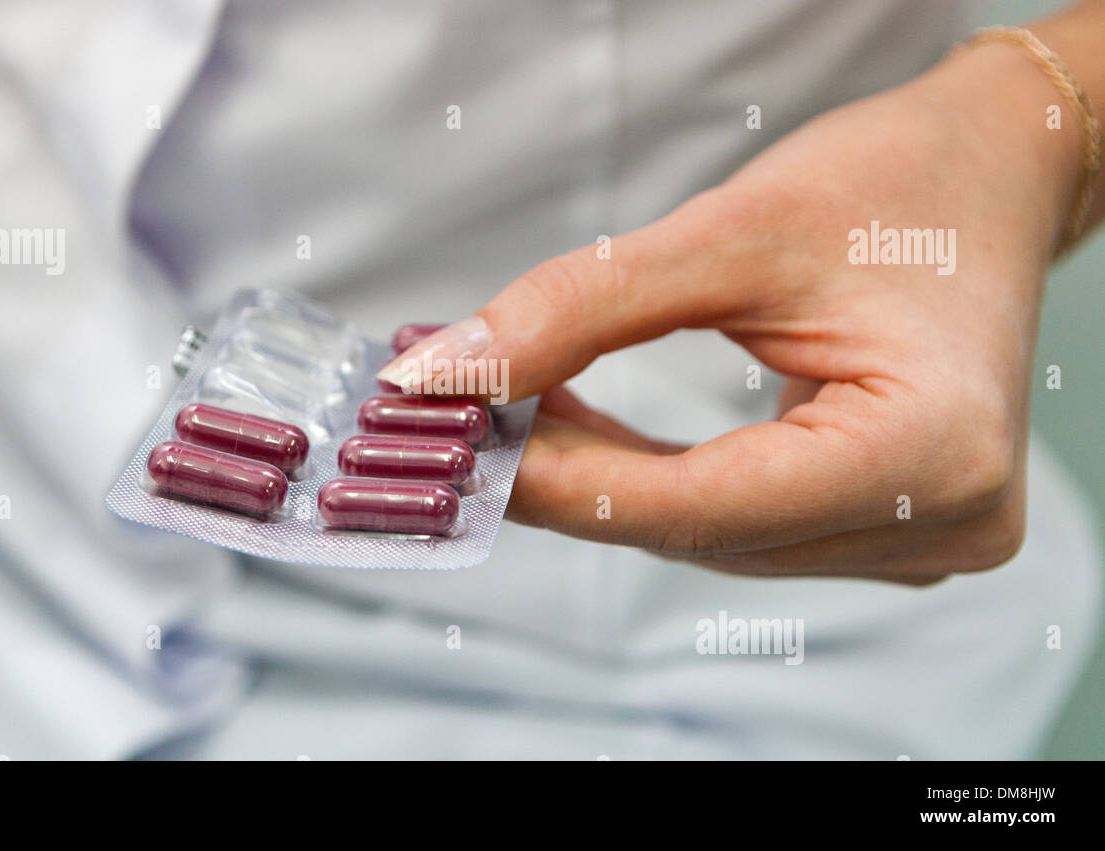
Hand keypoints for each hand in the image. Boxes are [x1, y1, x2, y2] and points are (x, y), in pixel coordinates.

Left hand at [379, 40, 1086, 583]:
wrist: (986, 177)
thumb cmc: (893, 185)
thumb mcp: (731, 231)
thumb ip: (582, 308)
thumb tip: (448, 375)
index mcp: (929, 455)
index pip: (704, 505)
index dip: (566, 484)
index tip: (458, 449)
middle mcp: (938, 523)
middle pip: (702, 530)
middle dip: (571, 479)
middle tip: (461, 425)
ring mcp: (918, 539)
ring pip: (710, 535)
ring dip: (604, 482)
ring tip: (514, 413)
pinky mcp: (886, 524)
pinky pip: (737, 522)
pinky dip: (654, 480)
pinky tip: (584, 431)